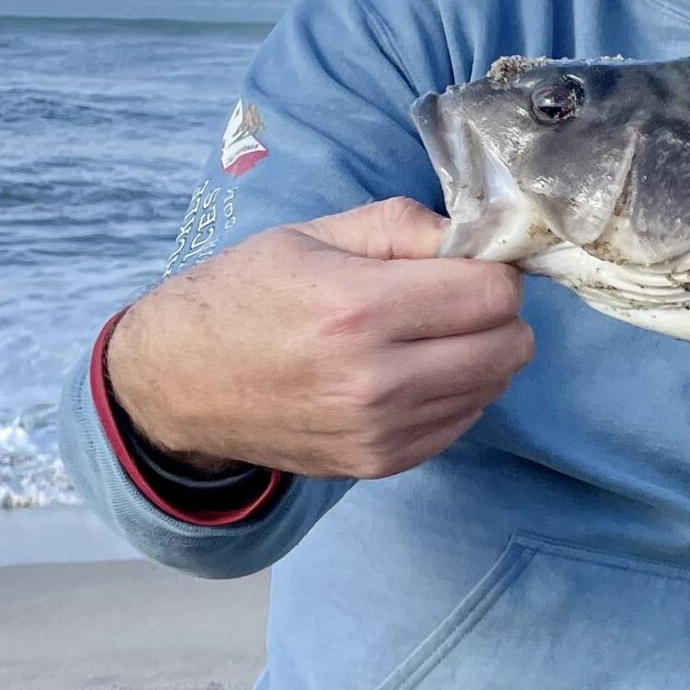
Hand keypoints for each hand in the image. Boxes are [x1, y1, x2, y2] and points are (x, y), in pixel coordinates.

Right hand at [104, 198, 533, 479]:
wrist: (179, 385)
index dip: (493, 270)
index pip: (493, 293)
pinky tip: (413, 371)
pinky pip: (463, 422)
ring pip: (494, 386)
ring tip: (428, 334)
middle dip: (497, 313)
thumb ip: (401, 226)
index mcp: (357, 308)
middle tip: (456, 298)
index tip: (468, 263)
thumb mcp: (312, 236)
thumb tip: (476, 236)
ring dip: (480, 355)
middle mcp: (376, 380)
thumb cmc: (243, 296)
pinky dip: (456, 392)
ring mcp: (381, 431)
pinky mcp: (381, 463)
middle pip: (510, 346)